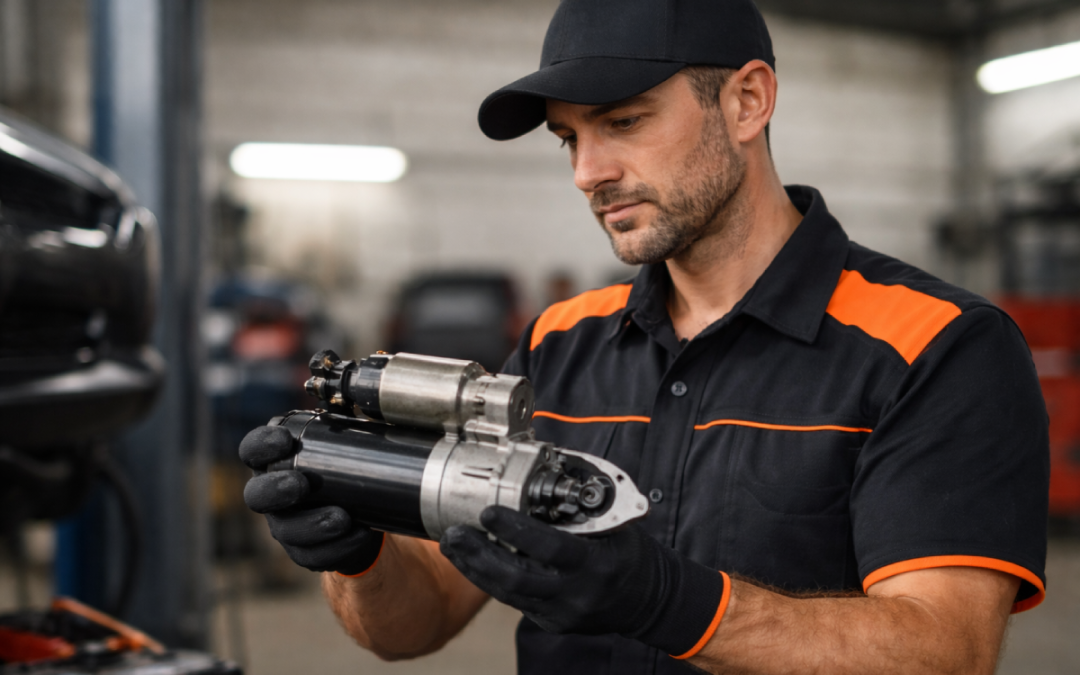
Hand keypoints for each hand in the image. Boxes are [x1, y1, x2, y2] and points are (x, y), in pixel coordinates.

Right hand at [239, 425, 383, 575]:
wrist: (362, 512)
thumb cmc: (346, 467)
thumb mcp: (346, 440)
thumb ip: (349, 419)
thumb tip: (370, 391)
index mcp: (274, 461)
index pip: (252, 450)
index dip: (261, 445)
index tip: (284, 440)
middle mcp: (271, 494)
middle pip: (257, 496)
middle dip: (275, 491)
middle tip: (300, 485)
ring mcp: (285, 526)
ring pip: (285, 531)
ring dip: (311, 524)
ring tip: (341, 518)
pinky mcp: (304, 552)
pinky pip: (312, 556)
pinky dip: (336, 548)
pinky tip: (357, 535)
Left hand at [439, 506, 723, 655]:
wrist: (647, 598)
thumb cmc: (626, 550)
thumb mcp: (614, 521)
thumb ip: (579, 500)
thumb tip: (545, 464)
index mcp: (596, 561)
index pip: (549, 546)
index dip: (515, 530)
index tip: (488, 511)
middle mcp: (577, 592)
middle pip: (517, 578)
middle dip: (479, 555)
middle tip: (454, 533)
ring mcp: (562, 611)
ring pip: (508, 593)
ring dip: (475, 568)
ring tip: (452, 544)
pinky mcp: (551, 621)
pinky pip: (514, 601)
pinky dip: (489, 579)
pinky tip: (471, 561)